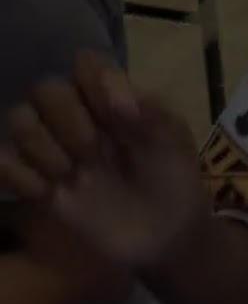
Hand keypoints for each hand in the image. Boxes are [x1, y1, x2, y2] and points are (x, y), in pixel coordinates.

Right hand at [0, 51, 205, 271]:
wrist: (165, 238)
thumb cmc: (175, 182)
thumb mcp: (173, 145)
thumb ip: (144, 112)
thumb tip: (109, 80)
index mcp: (113, 100)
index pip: (85, 66)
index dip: (92, 85)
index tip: (114, 115)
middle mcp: (78, 118)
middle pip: (43, 89)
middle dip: (67, 120)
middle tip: (93, 154)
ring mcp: (55, 150)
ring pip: (17, 119)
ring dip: (42, 147)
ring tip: (72, 175)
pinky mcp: (37, 185)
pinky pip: (3, 161)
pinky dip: (18, 173)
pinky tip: (50, 191)